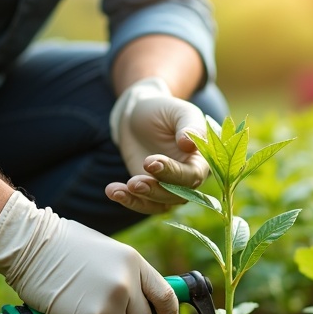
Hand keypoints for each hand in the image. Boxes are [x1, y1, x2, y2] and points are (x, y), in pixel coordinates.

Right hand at [0, 191, 178, 313]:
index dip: (168, 310)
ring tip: (77, 305)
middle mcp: (127, 282)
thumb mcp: (106, 252)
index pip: (164, 294)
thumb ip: (126, 274)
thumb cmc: (63, 245)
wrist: (30, 243)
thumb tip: (139, 301)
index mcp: (133, 262)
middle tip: (96, 306)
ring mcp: (109, 302)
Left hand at [106, 77, 209, 214]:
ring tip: (116, 190)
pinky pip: (142, 203)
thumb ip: (189, 125)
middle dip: (154, 191)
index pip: (191, 175)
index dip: (173, 173)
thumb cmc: (162, 110)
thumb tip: (189, 143)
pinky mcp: (149, 190)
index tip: (150, 162)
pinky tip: (112, 191)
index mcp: (200, 160)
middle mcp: (187, 178)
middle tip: (134, 182)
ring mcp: (168, 187)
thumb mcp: (179, 111)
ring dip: (139, 200)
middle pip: (176, 195)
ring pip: (159, 203)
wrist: (138, 114)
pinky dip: (128, 200)